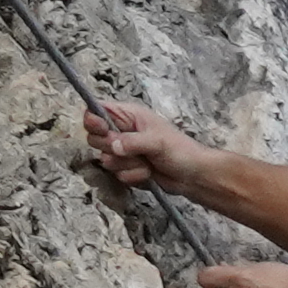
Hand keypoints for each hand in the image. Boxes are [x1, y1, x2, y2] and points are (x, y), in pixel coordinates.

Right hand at [79, 99, 220, 202]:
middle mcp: (121, 131)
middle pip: (94, 138)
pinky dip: (134, 176)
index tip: (103, 130)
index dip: (93, 121)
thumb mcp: (157, 141)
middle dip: (112, 148)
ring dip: (127, 165)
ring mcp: (123, 151)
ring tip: (147, 163)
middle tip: (132, 151)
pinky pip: (117, 175)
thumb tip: (113, 146)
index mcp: (127, 116)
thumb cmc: (181, 151)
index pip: (95, 111)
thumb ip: (133, 142)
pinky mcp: (126, 168)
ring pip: (106, 159)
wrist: (194, 176)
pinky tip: (149, 173)